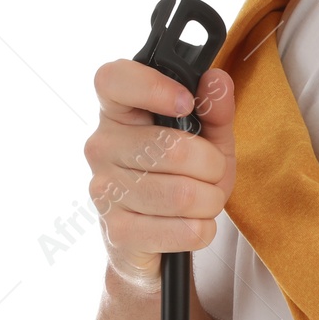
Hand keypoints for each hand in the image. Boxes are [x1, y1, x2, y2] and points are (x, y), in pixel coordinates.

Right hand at [84, 60, 235, 292]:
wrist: (159, 240)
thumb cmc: (183, 178)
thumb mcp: (208, 140)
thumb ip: (215, 109)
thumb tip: (216, 79)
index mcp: (119, 113)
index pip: (113, 80)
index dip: (152, 87)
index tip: (186, 102)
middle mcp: (101, 147)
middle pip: (174, 149)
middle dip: (212, 166)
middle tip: (210, 173)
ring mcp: (104, 190)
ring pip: (183, 194)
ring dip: (210, 201)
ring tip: (202, 200)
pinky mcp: (118, 231)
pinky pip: (184, 230)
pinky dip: (203, 230)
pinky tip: (192, 225)